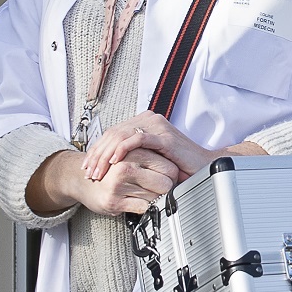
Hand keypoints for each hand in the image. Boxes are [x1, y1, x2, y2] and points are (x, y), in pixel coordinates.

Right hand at [26, 146, 185, 219]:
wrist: (80, 180)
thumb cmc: (109, 169)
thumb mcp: (128, 155)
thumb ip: (149, 156)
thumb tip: (177, 166)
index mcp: (133, 151)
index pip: (169, 167)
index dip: (173, 176)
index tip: (169, 179)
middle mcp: (125, 166)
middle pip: (165, 183)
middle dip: (166, 189)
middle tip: (160, 189)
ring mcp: (119, 184)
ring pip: (155, 197)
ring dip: (154, 199)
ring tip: (144, 193)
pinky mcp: (114, 201)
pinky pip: (143, 208)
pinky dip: (145, 208)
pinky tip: (137, 201)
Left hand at [84, 112, 264, 182]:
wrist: (203, 168)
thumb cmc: (179, 166)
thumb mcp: (150, 159)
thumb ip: (134, 155)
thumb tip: (109, 163)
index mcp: (144, 123)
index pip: (113, 133)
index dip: (97, 149)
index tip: (88, 166)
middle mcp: (149, 120)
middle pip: (113, 133)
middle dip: (97, 154)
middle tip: (88, 171)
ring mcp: (156, 126)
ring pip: (120, 136)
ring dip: (105, 154)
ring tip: (98, 170)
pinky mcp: (163, 136)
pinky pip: (136, 140)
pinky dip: (121, 150)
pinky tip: (113, 162)